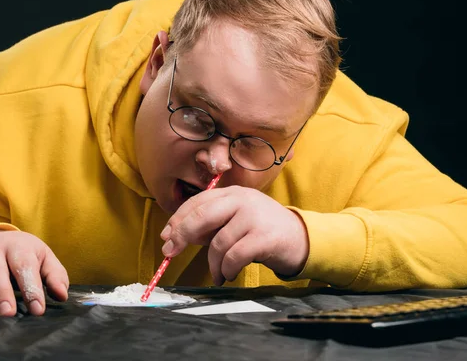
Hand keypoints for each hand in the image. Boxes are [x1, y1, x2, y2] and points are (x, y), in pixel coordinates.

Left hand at [160, 186, 308, 284]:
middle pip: (202, 215)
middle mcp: (243, 200)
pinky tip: (227, 274)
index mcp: (233, 193)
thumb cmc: (262, 230)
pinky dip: (226, 269)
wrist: (301, 238)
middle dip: (182, 235)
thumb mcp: (236, 220)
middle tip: (170, 252)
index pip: (198, 202)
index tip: (166, 236)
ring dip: (212, 264)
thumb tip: (178, 235)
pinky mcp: (265, 236)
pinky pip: (234, 256)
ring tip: (217, 273)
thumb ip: (212, 224)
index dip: (178, 219)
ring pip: (218, 242)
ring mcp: (254, 216)